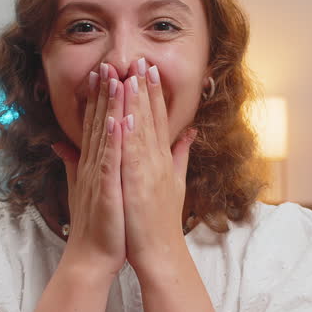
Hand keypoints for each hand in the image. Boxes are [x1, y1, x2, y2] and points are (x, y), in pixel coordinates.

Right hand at [52, 63, 126, 275]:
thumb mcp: (84, 187)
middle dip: (103, 92)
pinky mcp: (104, 189)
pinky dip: (113, 140)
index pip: (96, 125)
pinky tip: (117, 120)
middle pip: (97, 122)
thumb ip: (74, 163)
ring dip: (108, 106)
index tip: (105, 71)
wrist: (92, 257)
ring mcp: (97, 175)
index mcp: (93, 164)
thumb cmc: (96, 225)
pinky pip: (108, 161)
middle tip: (107, 62)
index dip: (100, 98)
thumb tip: (61, 144)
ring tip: (115, 79)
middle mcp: (92, 165)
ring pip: (103, 135)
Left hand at [120, 57, 194, 277]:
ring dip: (135, 103)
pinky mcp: (138, 185)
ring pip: (141, 131)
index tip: (148, 69)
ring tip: (129, 76)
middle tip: (140, 59)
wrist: (159, 252)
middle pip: (151, 118)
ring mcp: (149, 172)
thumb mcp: (175, 182)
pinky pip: (132, 155)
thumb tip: (189, 133)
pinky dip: (127, 135)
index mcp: (163, 159)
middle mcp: (158, 161)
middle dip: (145, 88)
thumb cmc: (161, 221)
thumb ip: (180, 155)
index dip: (154, 93)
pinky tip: (122, 115)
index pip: (158, 119)